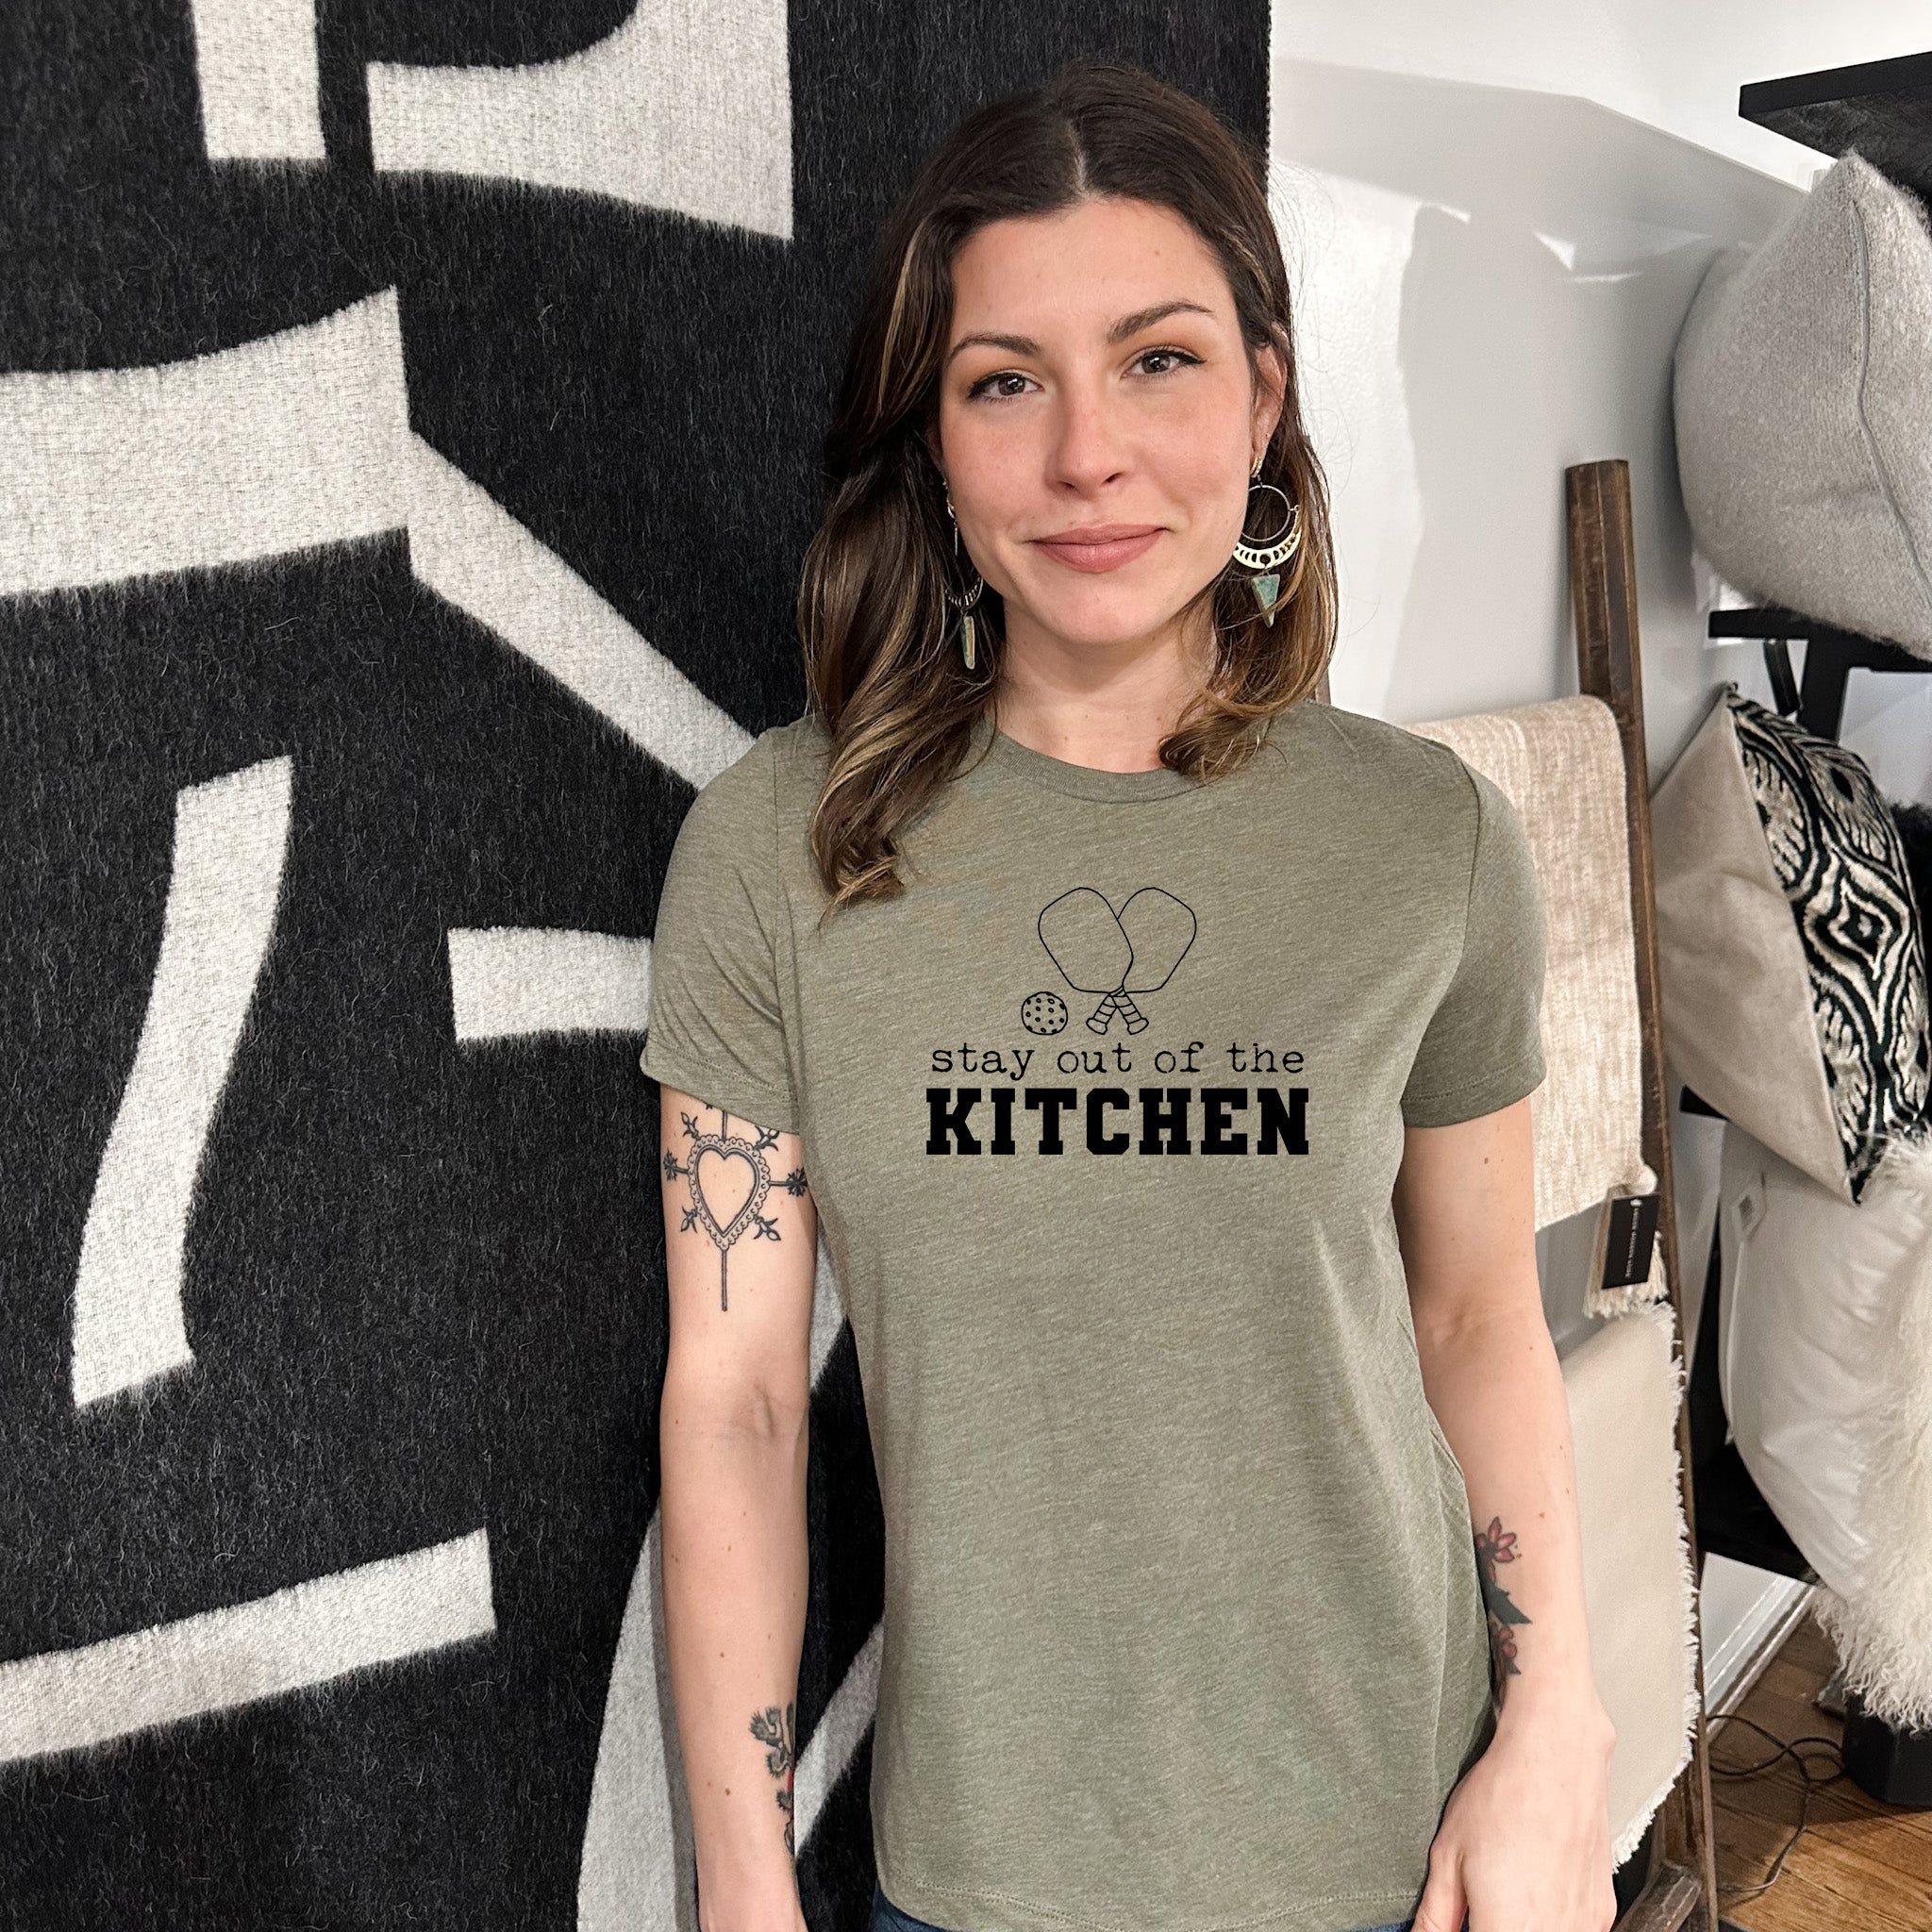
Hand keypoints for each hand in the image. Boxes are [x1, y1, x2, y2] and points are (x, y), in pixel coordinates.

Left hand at [1413, 1695, 1617, 1931]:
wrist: (1556, 1754)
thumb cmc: (1503, 1795)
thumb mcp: (1448, 1855)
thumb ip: (1436, 1914)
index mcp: (1507, 1927)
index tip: (1459, 1921)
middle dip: (1491, 1925)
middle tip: (1478, 1905)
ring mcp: (1584, 1925)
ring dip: (1520, 1925)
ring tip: (1505, 1892)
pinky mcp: (1601, 1912)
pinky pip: (1572, 1931)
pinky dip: (1549, 1922)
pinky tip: (1532, 1892)